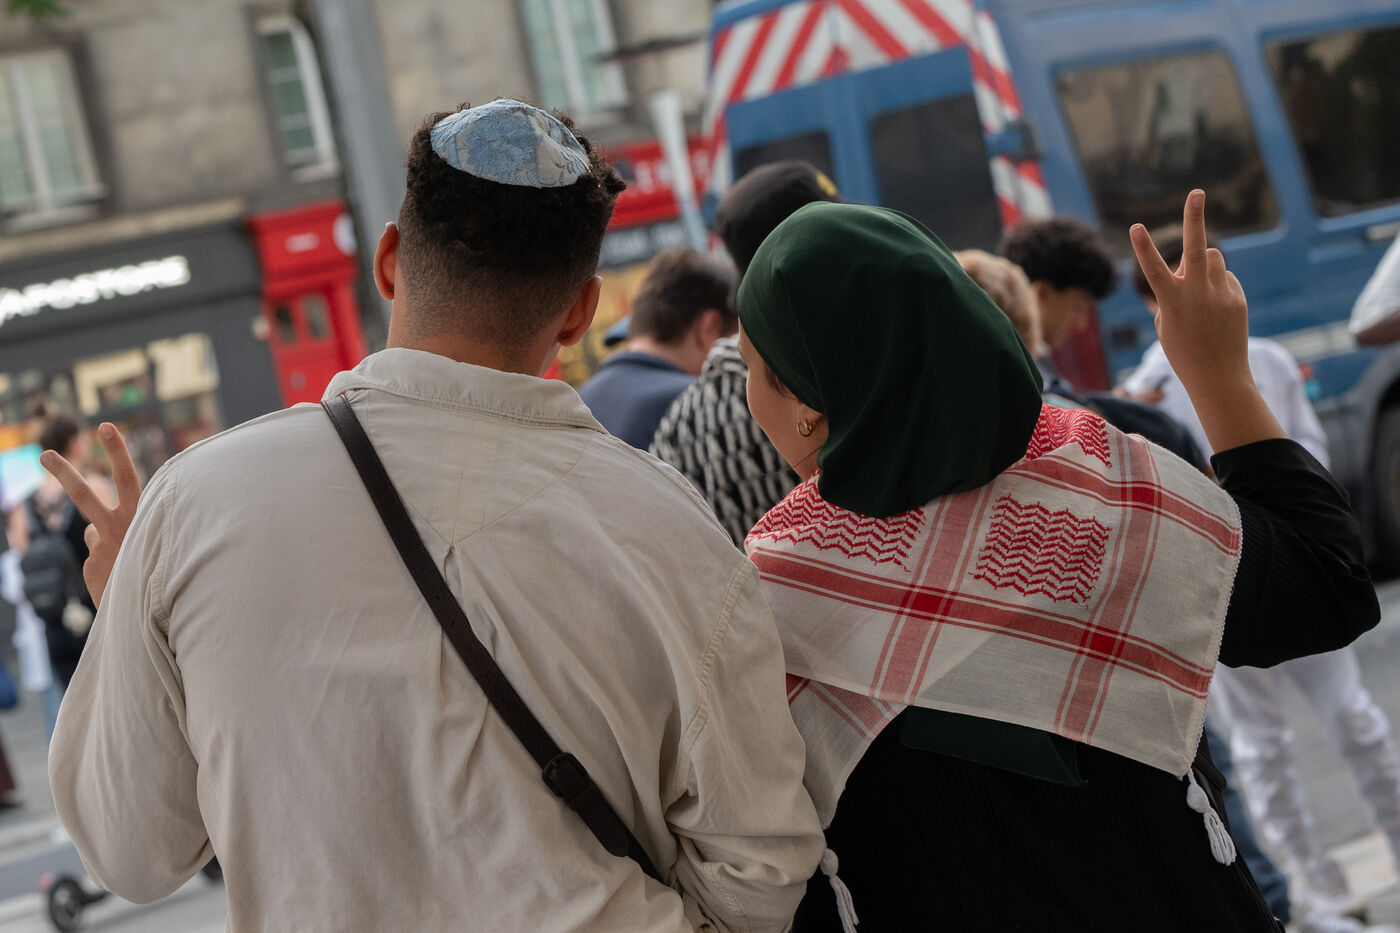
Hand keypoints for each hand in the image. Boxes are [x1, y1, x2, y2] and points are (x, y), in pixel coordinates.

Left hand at [39, 423, 141, 607]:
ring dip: (102, 534)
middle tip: (45, 455)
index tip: (105, 426)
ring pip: (94, 528)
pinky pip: (99, 554)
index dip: (116, 451)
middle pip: (84, 496)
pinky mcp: (92, 565)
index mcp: (141, 517)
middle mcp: (120, 528)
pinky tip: (121, 577)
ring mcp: (102, 547)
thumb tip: (89, 530)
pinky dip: (108, 563)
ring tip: (94, 520)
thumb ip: (126, 529)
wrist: (156, 611)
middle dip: (64, 473)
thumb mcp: (156, 541)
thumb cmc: (166, 570)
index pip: (129, 477)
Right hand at [1130, 190, 1283, 452]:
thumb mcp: (1168, 321)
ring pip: (1212, 257)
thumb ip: (1175, 289)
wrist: (1217, 376)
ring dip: (1203, 262)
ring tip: (1200, 287)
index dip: (1143, 247)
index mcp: (1172, 302)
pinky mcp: (1236, 297)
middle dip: (1195, 218)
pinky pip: (1224, 277)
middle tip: (1197, 193)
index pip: (1154, 270)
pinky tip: (1215, 310)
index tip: (1135, 226)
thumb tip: (1191, 264)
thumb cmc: (1182, 350)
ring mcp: (1220, 294)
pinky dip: (1217, 285)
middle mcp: (1197, 294)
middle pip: (1197, 248)